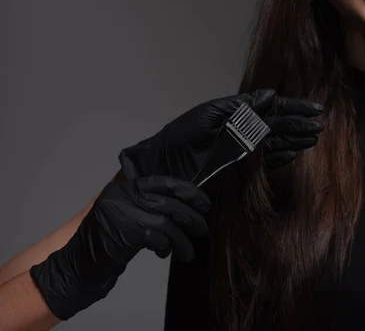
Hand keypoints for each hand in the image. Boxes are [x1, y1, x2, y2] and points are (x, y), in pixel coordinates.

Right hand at [29, 175, 209, 320]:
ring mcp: (123, 212)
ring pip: (166, 221)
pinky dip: (166, 247)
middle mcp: (122, 195)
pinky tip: (164, 253)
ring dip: (182, 239)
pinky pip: (157, 237)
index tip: (203, 202)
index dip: (188, 191)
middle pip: (168, 201)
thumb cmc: (107, 241)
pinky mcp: (126, 231)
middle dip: (190, 216)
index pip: (162, 181)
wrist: (79, 265)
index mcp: (124, 187)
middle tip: (203, 228)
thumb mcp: (126, 215)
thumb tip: (184, 205)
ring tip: (188, 251)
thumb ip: (147, 205)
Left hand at [118, 89, 323, 181]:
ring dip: (294, 140)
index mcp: (235, 114)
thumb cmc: (181, 138)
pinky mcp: (238, 168)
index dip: (293, 108)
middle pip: (276, 126)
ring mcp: (240, 150)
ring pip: (274, 142)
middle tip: (319, 126)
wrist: (162, 168)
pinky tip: (292, 153)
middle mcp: (241, 130)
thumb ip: (242, 109)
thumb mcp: (211, 116)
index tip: (314, 109)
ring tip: (312, 138)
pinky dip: (279, 157)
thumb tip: (270, 95)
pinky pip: (264, 161)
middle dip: (298, 124)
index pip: (270, 108)